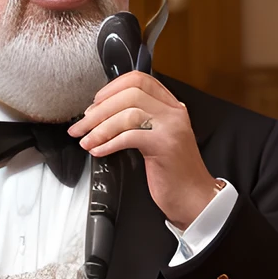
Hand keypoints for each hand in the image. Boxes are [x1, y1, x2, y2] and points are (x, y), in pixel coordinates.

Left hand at [69, 72, 218, 229]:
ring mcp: (170, 127)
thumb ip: (139, 120)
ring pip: (128, 113)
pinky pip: (129, 136)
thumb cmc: (173, 172)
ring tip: (86, 141)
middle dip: (99, 109)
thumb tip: (102, 112)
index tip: (95, 101)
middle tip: (82, 124)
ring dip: (99, 127)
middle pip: (129, 94)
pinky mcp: (164, 145)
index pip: (139, 80)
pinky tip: (99, 150)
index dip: (112, 87)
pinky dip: (109, 142)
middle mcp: (172, 112)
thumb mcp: (156, 138)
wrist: (194, 198)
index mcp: (170, 106)